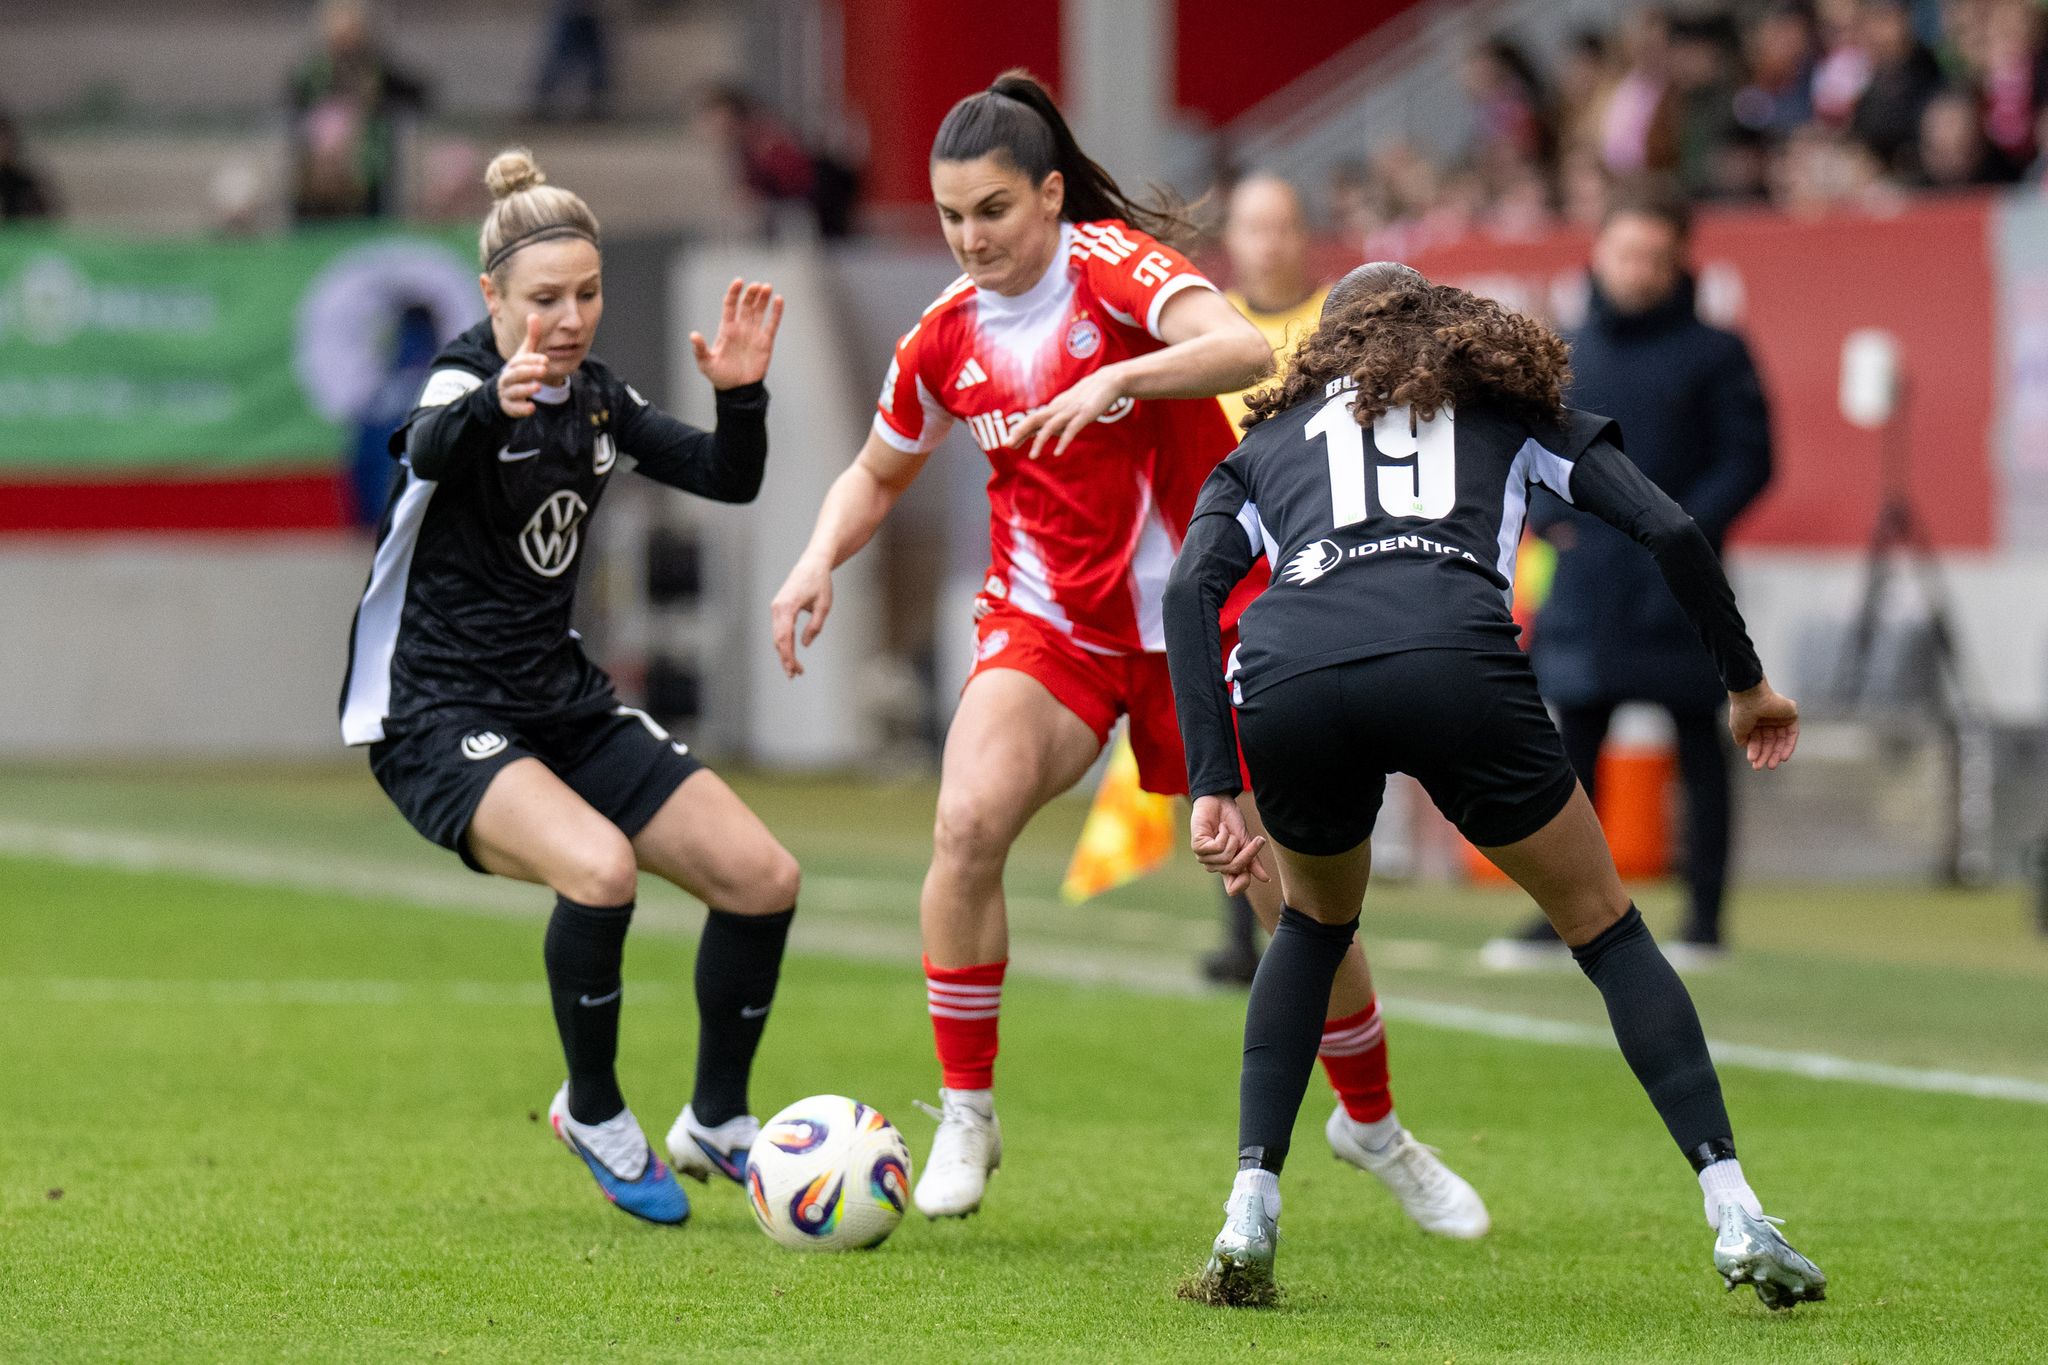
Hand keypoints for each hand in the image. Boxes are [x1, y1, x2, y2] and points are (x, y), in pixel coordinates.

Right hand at [497, 314, 548, 418]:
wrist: (503, 394)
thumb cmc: (518, 371)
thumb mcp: (524, 355)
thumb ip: (532, 338)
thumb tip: (534, 314)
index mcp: (513, 365)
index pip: (520, 361)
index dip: (532, 359)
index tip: (546, 359)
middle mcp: (508, 378)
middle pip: (516, 374)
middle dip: (529, 371)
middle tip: (544, 369)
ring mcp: (508, 393)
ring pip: (514, 391)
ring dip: (526, 388)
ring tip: (538, 386)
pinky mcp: (510, 407)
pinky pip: (514, 408)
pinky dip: (522, 408)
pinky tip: (531, 408)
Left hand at [692, 278, 785, 389]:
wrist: (738, 390)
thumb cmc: (720, 377)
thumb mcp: (706, 363)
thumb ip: (700, 349)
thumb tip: (693, 335)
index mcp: (727, 329)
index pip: (730, 305)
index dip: (734, 293)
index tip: (739, 282)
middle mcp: (741, 328)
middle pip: (746, 305)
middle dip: (751, 294)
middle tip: (757, 285)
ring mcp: (754, 334)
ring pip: (759, 311)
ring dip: (763, 299)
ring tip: (767, 287)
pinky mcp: (766, 342)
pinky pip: (772, 324)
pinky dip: (776, 312)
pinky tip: (779, 299)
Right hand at [770, 555, 832, 677]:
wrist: (812, 563)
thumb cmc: (820, 582)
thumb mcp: (824, 605)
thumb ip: (815, 626)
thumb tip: (804, 645)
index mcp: (787, 607)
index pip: (784, 638)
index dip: (788, 657)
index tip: (794, 670)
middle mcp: (777, 608)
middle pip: (778, 640)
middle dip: (785, 659)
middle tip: (795, 676)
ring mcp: (776, 607)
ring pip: (777, 636)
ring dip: (784, 653)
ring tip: (795, 669)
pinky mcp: (779, 607)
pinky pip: (779, 629)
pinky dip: (784, 643)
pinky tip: (791, 654)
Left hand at [1005, 366, 1125, 459]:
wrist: (1108, 381)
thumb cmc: (1089, 396)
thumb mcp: (1070, 408)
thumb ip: (1059, 420)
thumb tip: (1049, 433)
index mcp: (1055, 408)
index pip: (1033, 419)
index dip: (1020, 430)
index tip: (1008, 442)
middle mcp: (1059, 408)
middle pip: (1035, 420)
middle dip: (1020, 432)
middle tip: (1008, 445)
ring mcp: (1071, 411)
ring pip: (1050, 426)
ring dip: (1039, 441)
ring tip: (1032, 456)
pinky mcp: (1084, 415)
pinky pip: (1071, 429)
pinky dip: (1064, 440)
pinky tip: (1058, 452)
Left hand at [1190, 793, 1268, 896]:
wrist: (1219, 802)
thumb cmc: (1231, 821)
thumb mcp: (1246, 842)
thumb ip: (1252, 861)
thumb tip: (1265, 879)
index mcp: (1226, 867)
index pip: (1233, 888)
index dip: (1243, 883)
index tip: (1258, 874)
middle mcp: (1215, 866)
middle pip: (1236, 868)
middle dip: (1247, 851)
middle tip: (1250, 837)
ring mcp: (1204, 857)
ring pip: (1226, 858)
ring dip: (1232, 839)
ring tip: (1226, 830)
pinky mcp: (1198, 847)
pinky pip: (1217, 847)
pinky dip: (1223, 834)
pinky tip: (1219, 827)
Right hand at [1729, 678, 1798, 769]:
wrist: (1751, 696)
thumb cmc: (1742, 711)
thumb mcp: (1738, 729)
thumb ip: (1743, 740)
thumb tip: (1747, 749)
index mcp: (1755, 721)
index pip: (1758, 740)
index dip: (1756, 752)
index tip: (1753, 762)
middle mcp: (1767, 720)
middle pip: (1770, 742)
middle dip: (1766, 755)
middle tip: (1763, 766)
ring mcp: (1780, 718)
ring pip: (1780, 740)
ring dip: (1777, 753)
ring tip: (1772, 765)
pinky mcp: (1790, 716)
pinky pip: (1792, 734)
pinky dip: (1789, 746)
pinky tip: (1783, 757)